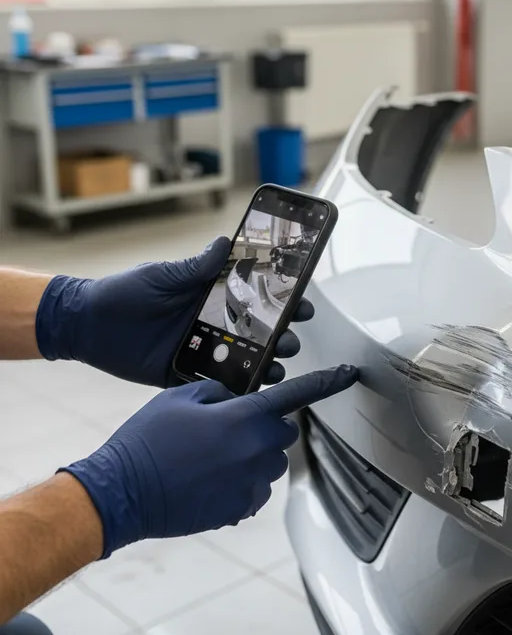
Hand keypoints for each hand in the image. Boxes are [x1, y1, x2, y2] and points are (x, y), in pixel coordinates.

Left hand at [35, 237, 314, 387]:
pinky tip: (248, 392)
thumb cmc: (121, 294)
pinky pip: (214, 385)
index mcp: (209, 297)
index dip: (282, 300)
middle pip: (257, 332)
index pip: (255, 298)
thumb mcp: (161, 277)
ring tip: (275, 368)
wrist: (86, 325)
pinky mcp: (182, 374)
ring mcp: (199, 350)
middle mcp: (211, 324)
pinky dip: (233, 390)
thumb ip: (194, 267)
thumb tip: (226, 242)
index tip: (302, 302)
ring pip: (243, 360)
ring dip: (264, 365)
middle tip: (290, 339)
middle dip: (281, 336)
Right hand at [61, 365, 358, 557]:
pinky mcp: (242, 508)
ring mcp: (252, 483)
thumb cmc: (147, 439)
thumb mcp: (178, 397)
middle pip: (282, 430)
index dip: (328, 381)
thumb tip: (236, 398)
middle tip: (224, 429)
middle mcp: (256, 450)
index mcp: (244, 417)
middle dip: (262, 426)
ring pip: (270, 461)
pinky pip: (257, 488)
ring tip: (211, 458)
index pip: (297, 393)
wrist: (121, 493)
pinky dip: (243, 482)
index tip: (351, 373)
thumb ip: (218, 391)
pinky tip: (209, 480)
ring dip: (253, 455)